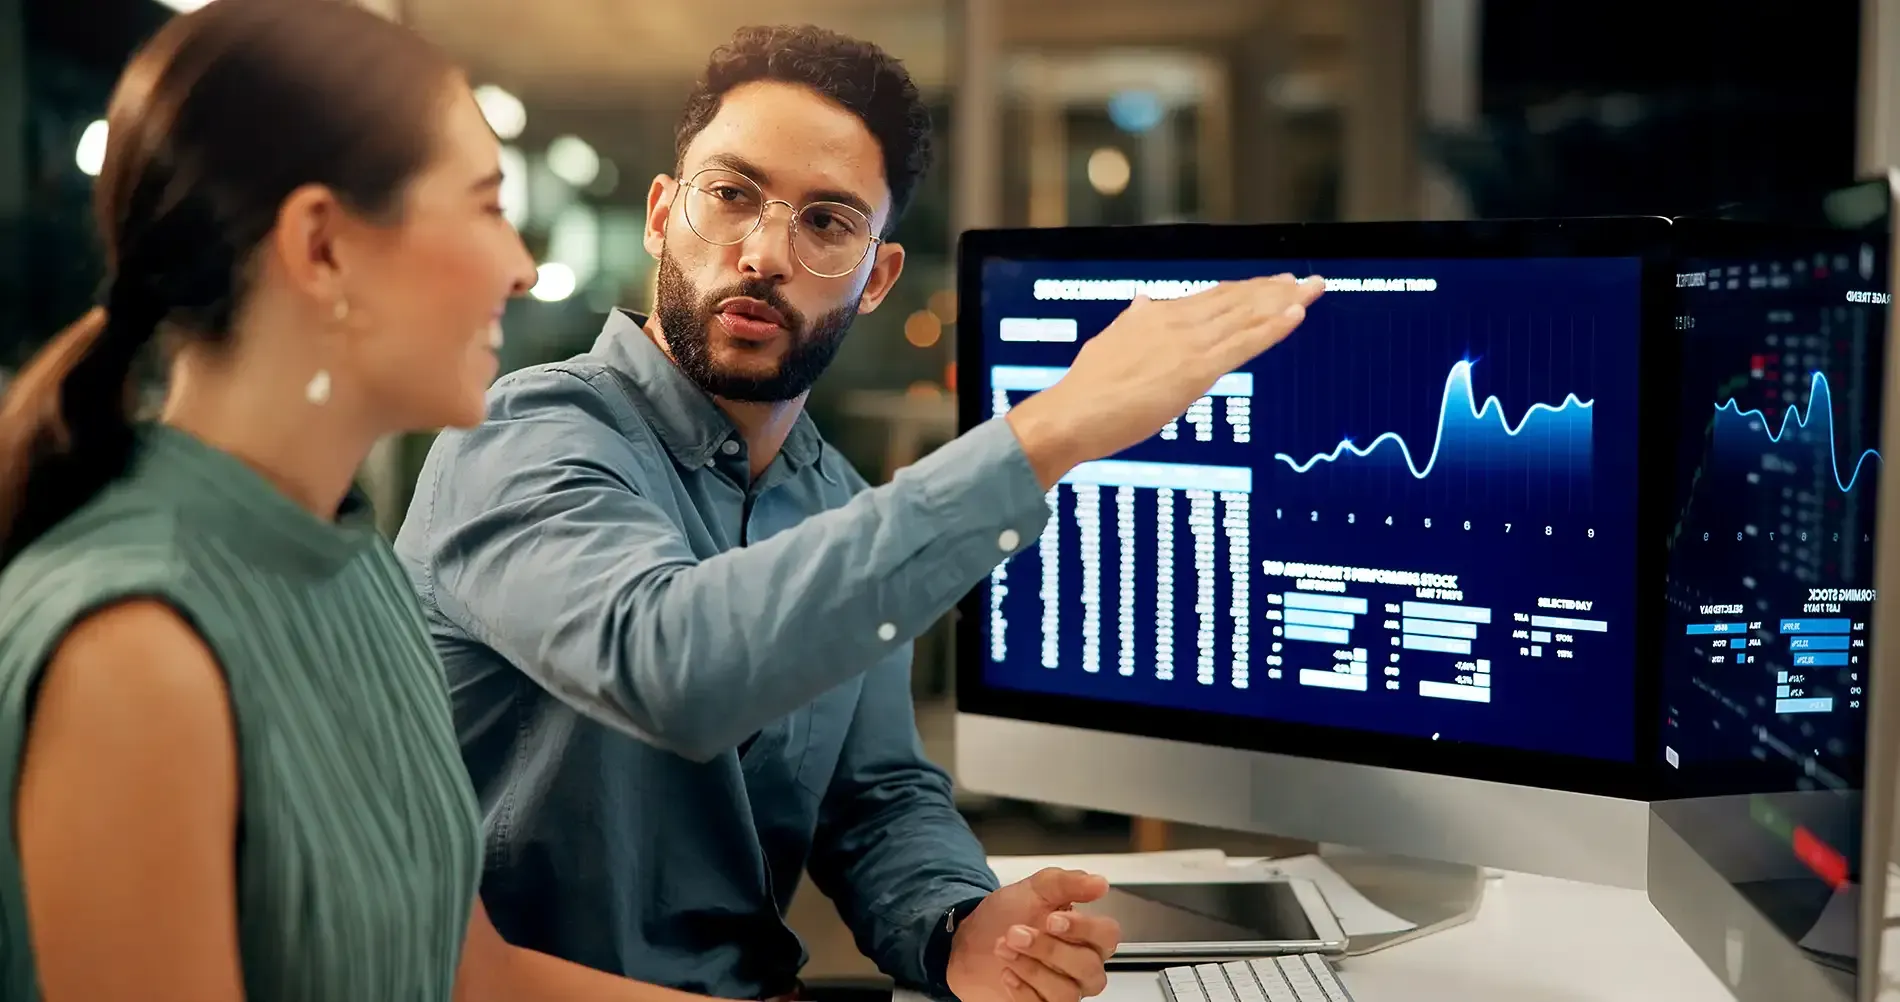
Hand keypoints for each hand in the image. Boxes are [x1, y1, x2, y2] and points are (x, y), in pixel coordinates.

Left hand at [945, 868, 1121, 1001]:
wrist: (969, 941)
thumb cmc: (1006, 916)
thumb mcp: (1034, 889)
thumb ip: (1067, 883)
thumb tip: (1098, 883)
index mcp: (1086, 935)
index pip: (1107, 935)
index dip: (1084, 928)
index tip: (1052, 919)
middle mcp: (1080, 967)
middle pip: (1088, 967)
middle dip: (1049, 948)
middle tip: (1016, 932)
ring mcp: (1062, 990)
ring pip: (1066, 993)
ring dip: (1031, 968)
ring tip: (1004, 947)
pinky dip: (1022, 990)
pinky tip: (1006, 972)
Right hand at [1006, 274, 1324, 486]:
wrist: (1071, 413)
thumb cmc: (1086, 390)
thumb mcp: (1110, 345)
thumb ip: (1133, 324)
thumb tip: (1143, 303)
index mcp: (1155, 315)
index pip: (1212, 297)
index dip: (1245, 290)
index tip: (1271, 284)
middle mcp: (1175, 321)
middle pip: (1236, 299)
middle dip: (1274, 289)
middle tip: (1306, 280)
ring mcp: (1187, 344)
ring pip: (1246, 315)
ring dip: (1283, 300)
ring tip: (1312, 288)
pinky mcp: (1195, 370)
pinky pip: (1244, 344)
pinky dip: (1273, 327)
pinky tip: (1296, 314)